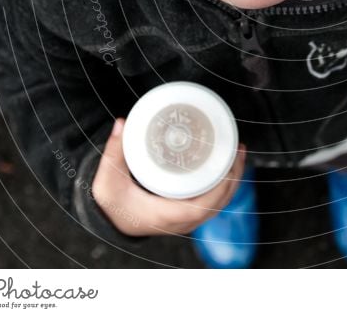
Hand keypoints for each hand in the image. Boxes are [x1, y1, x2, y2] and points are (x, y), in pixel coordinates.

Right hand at [91, 117, 247, 236]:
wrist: (112, 221)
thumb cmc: (113, 203)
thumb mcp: (108, 180)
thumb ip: (113, 153)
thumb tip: (121, 125)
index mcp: (164, 215)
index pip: (200, 208)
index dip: (219, 189)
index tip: (228, 165)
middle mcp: (179, 222)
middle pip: (217, 204)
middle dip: (233, 177)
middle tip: (238, 148)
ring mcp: (185, 220)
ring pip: (218, 204)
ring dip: (233, 180)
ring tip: (239, 152)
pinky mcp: (187, 215)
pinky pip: (213, 203)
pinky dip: (225, 186)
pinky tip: (230, 167)